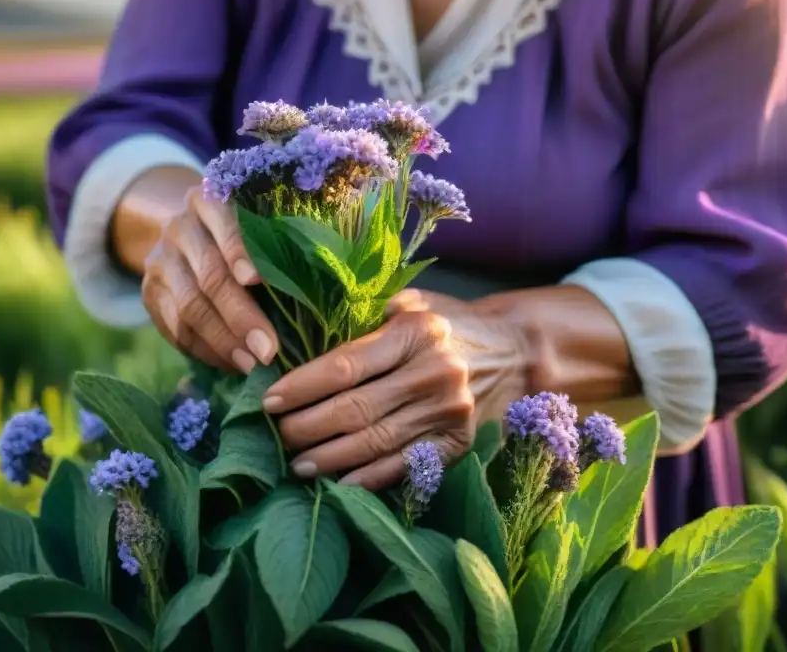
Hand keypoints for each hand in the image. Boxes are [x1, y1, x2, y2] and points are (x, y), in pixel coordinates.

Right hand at [140, 184, 278, 372]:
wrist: (192, 234)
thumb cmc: (249, 234)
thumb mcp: (263, 224)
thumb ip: (283, 242)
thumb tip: (324, 281)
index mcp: (212, 200)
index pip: (225, 223)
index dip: (239, 252)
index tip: (257, 280)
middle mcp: (181, 226)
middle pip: (210, 275)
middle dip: (240, 316)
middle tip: (268, 349)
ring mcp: (160, 259)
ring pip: (189, 307)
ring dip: (224, 341)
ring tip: (253, 363)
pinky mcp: (150, 291)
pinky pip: (175, 329)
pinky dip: (205, 351)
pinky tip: (232, 363)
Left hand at [264, 290, 522, 489]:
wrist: (517, 352)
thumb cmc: (451, 325)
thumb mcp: (418, 302)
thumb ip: (371, 313)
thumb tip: (312, 330)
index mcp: (416, 332)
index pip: (346, 364)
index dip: (303, 386)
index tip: (270, 400)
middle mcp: (434, 372)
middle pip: (356, 408)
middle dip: (307, 427)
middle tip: (277, 435)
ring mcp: (449, 412)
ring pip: (375, 442)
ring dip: (329, 458)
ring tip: (297, 463)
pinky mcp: (459, 443)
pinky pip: (405, 466)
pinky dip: (369, 479)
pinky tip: (339, 484)